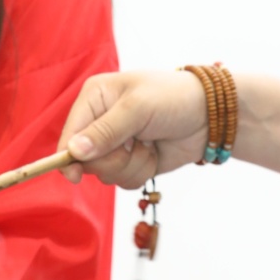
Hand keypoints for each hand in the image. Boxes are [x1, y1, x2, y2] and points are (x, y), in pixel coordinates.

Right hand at [58, 69, 209, 187]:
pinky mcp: (131, 162)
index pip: (70, 132)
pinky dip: (141, 171)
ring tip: (148, 143)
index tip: (74, 175)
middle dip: (114, 158)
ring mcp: (116, 144)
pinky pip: (123, 181)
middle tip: (134, 143)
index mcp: (95, 98)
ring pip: (106, 174)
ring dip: (131, 165)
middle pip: (86, 160)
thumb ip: (105, 131)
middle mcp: (100, 121)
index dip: (69, 155)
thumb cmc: (174, 98)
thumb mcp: (138, 108)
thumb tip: (74, 151)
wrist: (211, 116)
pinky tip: (153, 153)